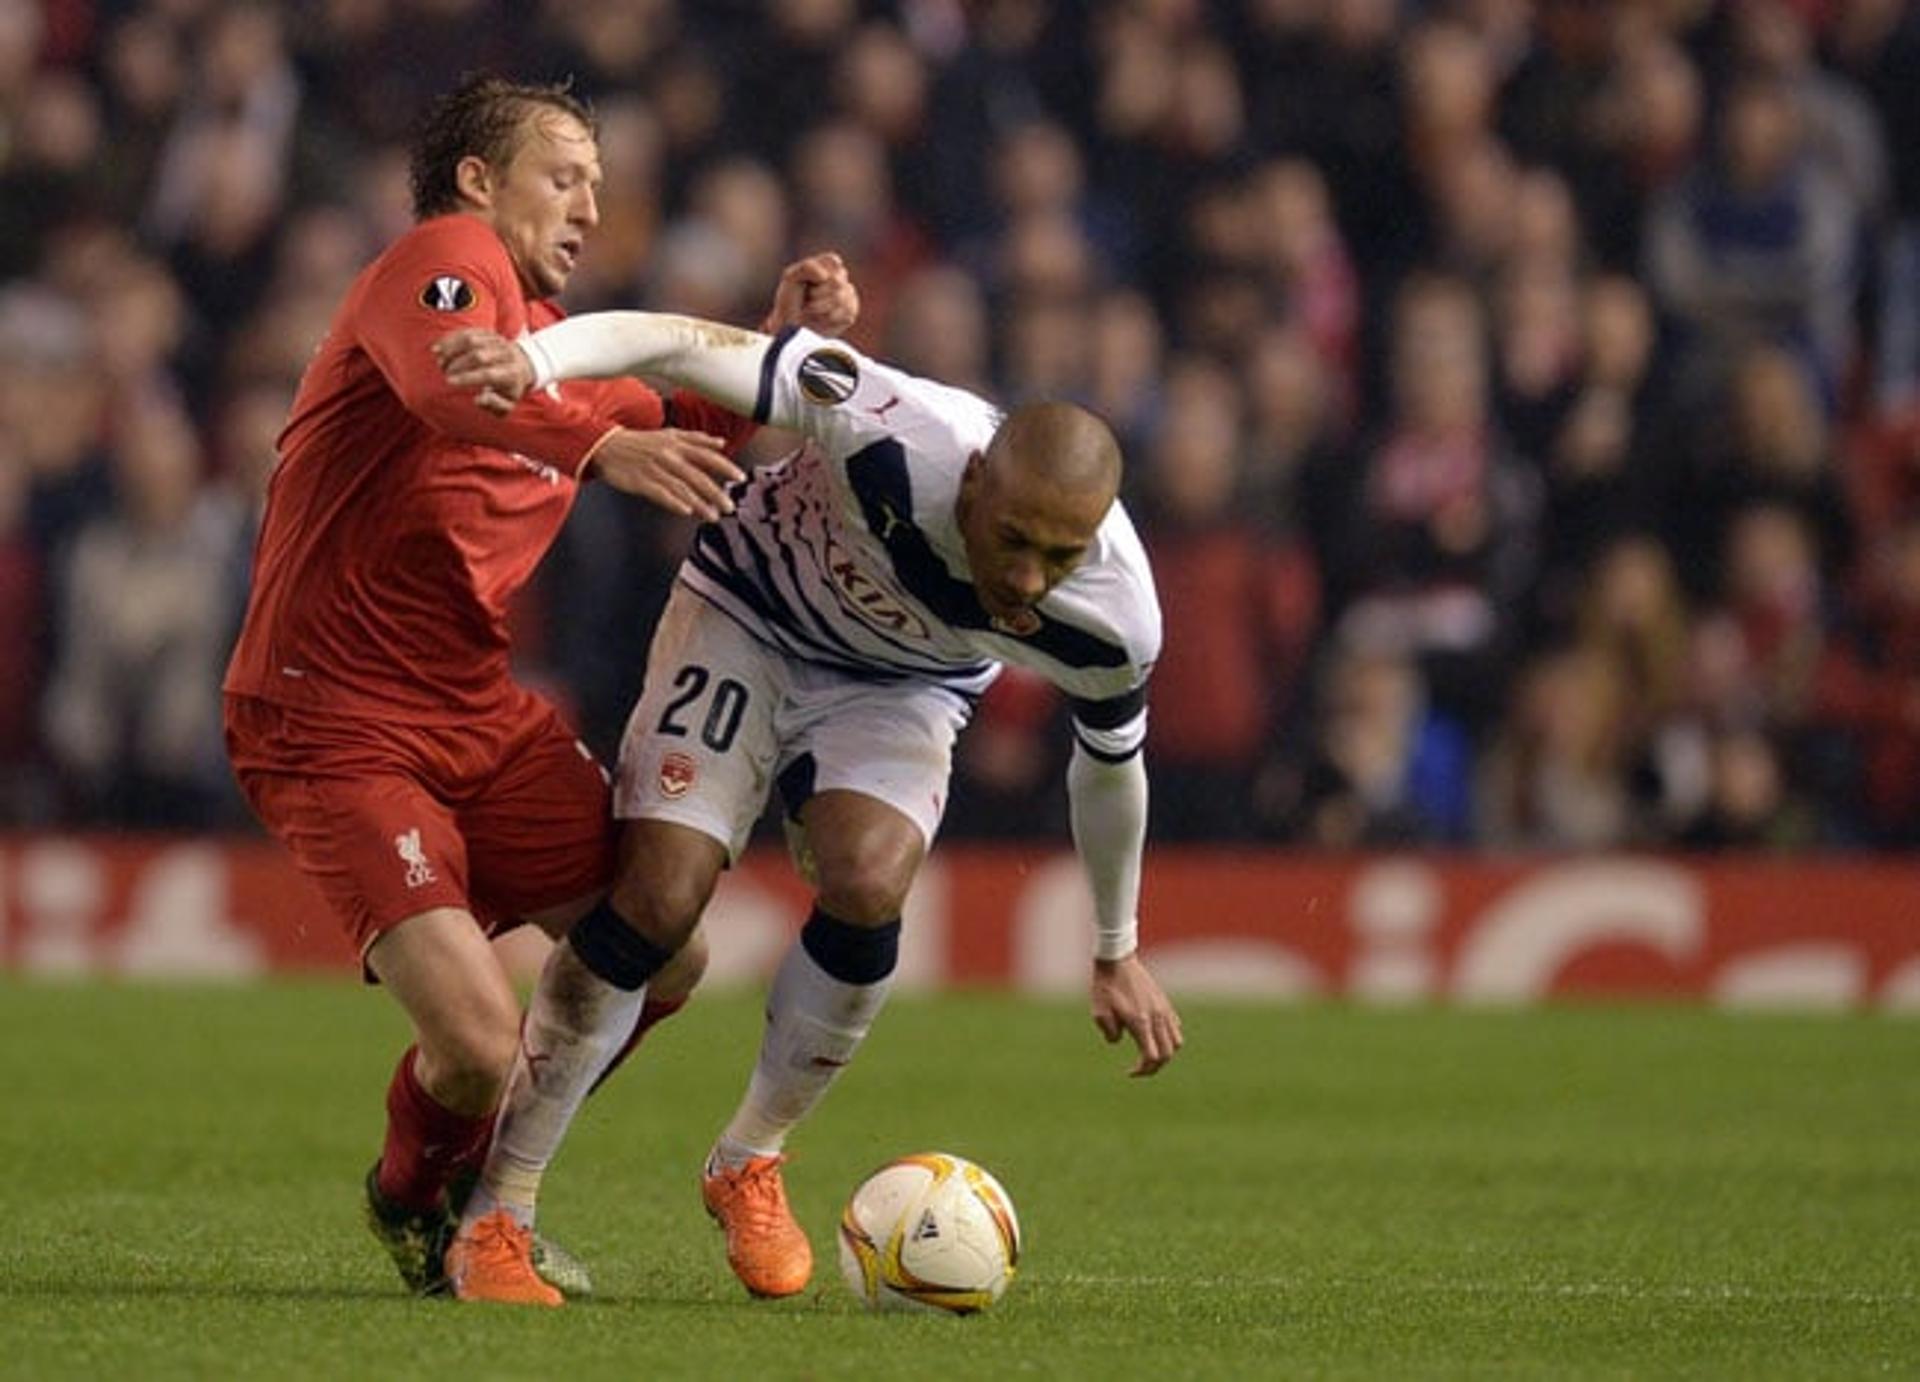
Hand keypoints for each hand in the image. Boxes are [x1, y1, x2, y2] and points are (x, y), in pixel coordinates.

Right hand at [434, 328, 534, 415]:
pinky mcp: (488, 332)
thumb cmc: (510, 389)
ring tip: (440, 362)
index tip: (449, 382)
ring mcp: (497, 341)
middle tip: (444, 373)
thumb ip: (495, 405)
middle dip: (457, 364)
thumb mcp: (508, 404)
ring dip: (451, 350)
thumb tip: (478, 399)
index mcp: (512, 373)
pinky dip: (450, 339)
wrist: (523, 365)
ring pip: (471, 340)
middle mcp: (506, 354)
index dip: (467, 377)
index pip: (488, 374)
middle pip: (478, 355)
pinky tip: (437, 349)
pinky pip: (467, 332)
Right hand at [589, 427, 745, 520]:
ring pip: (681, 488)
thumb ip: (696, 438)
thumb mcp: (669, 434)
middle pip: (697, 476)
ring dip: (699, 504)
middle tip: (729, 506)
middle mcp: (668, 456)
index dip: (725, 466)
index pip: (707, 456)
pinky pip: (660, 493)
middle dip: (715, 492)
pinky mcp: (640, 481)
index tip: (740, 478)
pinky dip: (673, 502)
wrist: (605, 446)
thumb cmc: (640, 442)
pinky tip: (686, 511)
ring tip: (713, 516)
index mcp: (677, 444)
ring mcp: (654, 469)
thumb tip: (721, 442)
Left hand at [762, 251, 859, 337]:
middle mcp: (840, 278)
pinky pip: (846, 313)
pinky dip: (828, 318)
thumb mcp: (791, 277)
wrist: (791, 324)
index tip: (807, 282)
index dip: (818, 274)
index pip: (833, 262)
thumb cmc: (790, 298)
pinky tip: (820, 318)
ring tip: (811, 309)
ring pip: (840, 299)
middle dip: (817, 293)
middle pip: (837, 282)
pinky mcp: (850, 313)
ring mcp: (848, 295)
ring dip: (820, 308)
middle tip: (807, 298)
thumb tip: (825, 276)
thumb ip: (807, 267)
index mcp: (828, 265)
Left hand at [1091, 952, 1182, 1076]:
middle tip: (1139, 1069)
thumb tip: (1119, 1041)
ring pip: (1176, 1042)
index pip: (1152, 1057)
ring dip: (1165, 1053)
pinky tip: (1153, 1036)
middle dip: (1154, 1067)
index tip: (1129, 1071)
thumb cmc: (1105, 986)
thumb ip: (1110, 1033)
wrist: (1117, 960)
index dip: (1142, 1070)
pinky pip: (1175, 1028)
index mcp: (1140, 1022)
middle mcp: (1157, 1017)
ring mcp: (1164, 1010)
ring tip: (1149, 1054)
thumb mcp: (1099, 1012)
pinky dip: (1168, 1038)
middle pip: (1167, 1054)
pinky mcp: (1165, 1003)